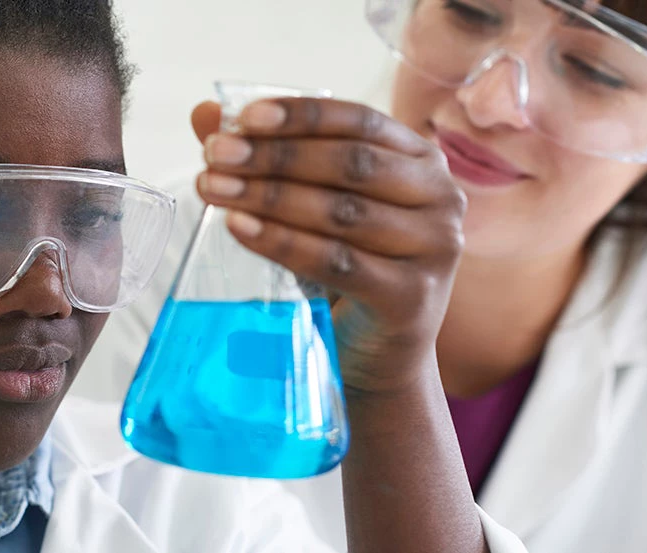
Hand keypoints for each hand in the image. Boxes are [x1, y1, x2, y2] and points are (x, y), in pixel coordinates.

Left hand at [192, 98, 465, 395]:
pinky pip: (336, 261)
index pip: (359, 120)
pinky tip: (240, 228)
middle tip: (216, 155)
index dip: (300, 114)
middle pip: (349, 163)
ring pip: (341, 211)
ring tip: (215, 189)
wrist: (377, 354)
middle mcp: (440, 196)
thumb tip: (206, 114)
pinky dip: (283, 243)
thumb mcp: (309, 207)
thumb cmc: (344, 270)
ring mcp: (434, 248)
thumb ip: (265, 157)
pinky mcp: (412, 296)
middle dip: (275, 155)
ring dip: (270, 196)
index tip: (242, 117)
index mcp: (421, 159)